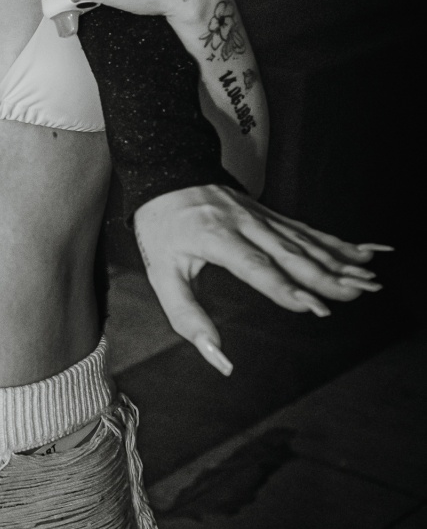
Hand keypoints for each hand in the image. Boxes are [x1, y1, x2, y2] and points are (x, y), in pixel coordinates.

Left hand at [132, 185, 388, 374]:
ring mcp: (259, 216)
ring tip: (367, 277)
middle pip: (291, 253)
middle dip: (326, 275)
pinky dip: (334, 242)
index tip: (313, 306)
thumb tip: (216, 355)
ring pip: (304, 241)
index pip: (257, 267)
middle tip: (358, 292)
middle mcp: (245, 224)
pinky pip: (305, 230)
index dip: (285, 288)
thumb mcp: (160, 271)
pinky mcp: (268, 213)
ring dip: (338, 260)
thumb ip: (186, 315)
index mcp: (217, 237)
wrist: (165, 172)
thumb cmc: (161, 225)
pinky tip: (359, 253)